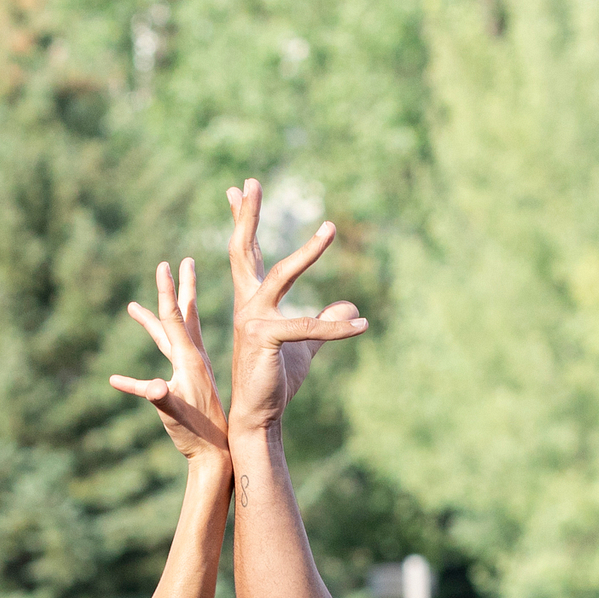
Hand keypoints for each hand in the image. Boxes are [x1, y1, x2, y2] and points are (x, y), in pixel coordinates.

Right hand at [109, 258, 227, 461]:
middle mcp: (191, 359)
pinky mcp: (187, 384)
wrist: (217, 455)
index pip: (175, 318)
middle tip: (182, 261)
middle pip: (182, 316)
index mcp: (189, 360)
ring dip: (156, 318)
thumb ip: (161, 398)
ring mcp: (190, 371)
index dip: (166, 290)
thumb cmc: (196, 435)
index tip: (164, 263)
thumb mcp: (175, 414)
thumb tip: (151, 386)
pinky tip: (116, 380)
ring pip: (170, 336)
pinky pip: (162, 368)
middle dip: (179, 288)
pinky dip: (139, 372)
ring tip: (134, 307)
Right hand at [224, 179, 366, 438]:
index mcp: (252, 301)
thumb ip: (326, 322)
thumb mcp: (306, 346)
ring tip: (330, 227)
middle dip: (247, 215)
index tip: (235, 189)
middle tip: (250, 181)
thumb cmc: (275, 380)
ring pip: (282, 275)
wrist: (258, 416)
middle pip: (244, 250)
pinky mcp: (266, 339)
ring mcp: (252, 320)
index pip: (246, 253)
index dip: (242, 220)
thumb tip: (350, 306)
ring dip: (309, 252)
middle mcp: (247, 304)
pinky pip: (309, 327)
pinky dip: (338, 328)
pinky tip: (363, 326)